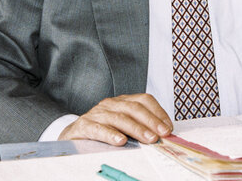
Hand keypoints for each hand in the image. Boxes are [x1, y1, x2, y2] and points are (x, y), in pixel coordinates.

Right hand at [58, 93, 172, 144]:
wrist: (73, 134)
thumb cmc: (102, 129)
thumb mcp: (122, 124)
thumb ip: (140, 126)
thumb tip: (162, 134)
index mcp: (122, 101)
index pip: (144, 100)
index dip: (158, 112)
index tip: (168, 127)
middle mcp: (111, 104)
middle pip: (134, 108)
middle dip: (151, 121)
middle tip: (162, 134)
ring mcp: (98, 113)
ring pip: (120, 118)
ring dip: (137, 129)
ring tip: (149, 139)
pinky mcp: (85, 125)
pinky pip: (99, 129)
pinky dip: (111, 135)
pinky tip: (121, 141)